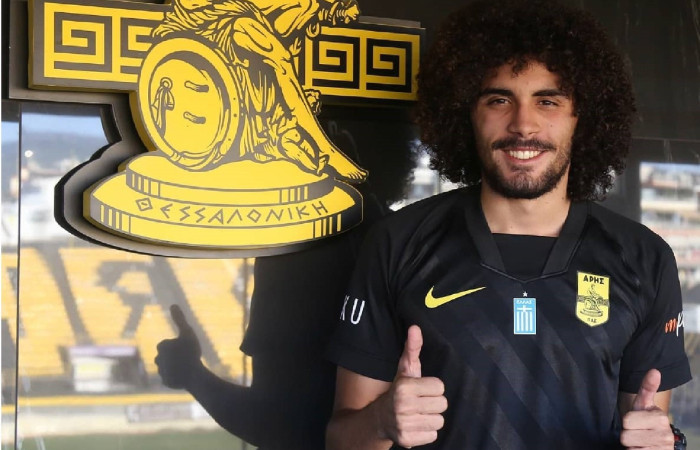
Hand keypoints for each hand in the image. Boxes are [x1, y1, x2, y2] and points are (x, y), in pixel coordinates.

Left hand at [154, 305, 201, 388]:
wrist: (193, 376)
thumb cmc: (190, 352)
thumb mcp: (187, 332)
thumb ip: (179, 319)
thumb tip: (173, 304)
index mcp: (162, 346)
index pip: (171, 343)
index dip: (181, 345)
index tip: (187, 348)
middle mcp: (158, 359)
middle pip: (169, 354)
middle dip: (176, 355)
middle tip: (188, 357)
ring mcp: (162, 372)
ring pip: (170, 366)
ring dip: (176, 366)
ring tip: (188, 367)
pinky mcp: (166, 382)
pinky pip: (172, 377)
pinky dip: (177, 376)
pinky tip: (186, 375)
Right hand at [377, 325, 446, 447]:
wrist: (380, 418)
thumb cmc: (399, 390)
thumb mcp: (405, 369)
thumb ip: (413, 348)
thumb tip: (415, 327)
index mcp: (404, 387)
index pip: (440, 387)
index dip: (432, 388)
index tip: (421, 389)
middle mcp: (403, 406)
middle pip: (442, 404)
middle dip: (433, 403)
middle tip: (420, 402)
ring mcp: (404, 425)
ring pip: (439, 421)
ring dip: (431, 418)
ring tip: (418, 414)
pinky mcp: (407, 440)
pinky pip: (433, 435)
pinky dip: (426, 432)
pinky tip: (416, 425)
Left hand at [619, 369, 673, 448]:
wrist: (657, 443)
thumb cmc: (645, 422)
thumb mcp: (643, 404)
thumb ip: (647, 388)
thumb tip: (655, 370)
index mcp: (660, 417)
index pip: (627, 421)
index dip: (626, 423)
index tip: (635, 423)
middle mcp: (665, 434)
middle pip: (626, 436)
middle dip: (628, 435)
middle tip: (636, 433)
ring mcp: (663, 448)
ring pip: (630, 447)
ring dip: (631, 445)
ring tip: (639, 442)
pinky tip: (642, 449)